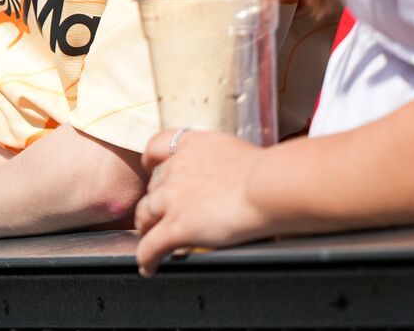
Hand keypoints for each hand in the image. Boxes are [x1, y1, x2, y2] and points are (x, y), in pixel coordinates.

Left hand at [133, 130, 271, 273]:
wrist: (268, 187)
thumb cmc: (268, 172)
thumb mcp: (235, 151)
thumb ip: (220, 160)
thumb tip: (230, 175)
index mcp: (192, 145)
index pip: (157, 146)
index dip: (151, 161)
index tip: (151, 169)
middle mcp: (176, 168)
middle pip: (152, 186)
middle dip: (155, 201)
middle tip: (160, 216)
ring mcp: (173, 198)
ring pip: (145, 215)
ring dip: (145, 229)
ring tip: (150, 242)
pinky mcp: (177, 227)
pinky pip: (151, 246)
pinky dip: (147, 258)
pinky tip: (149, 268)